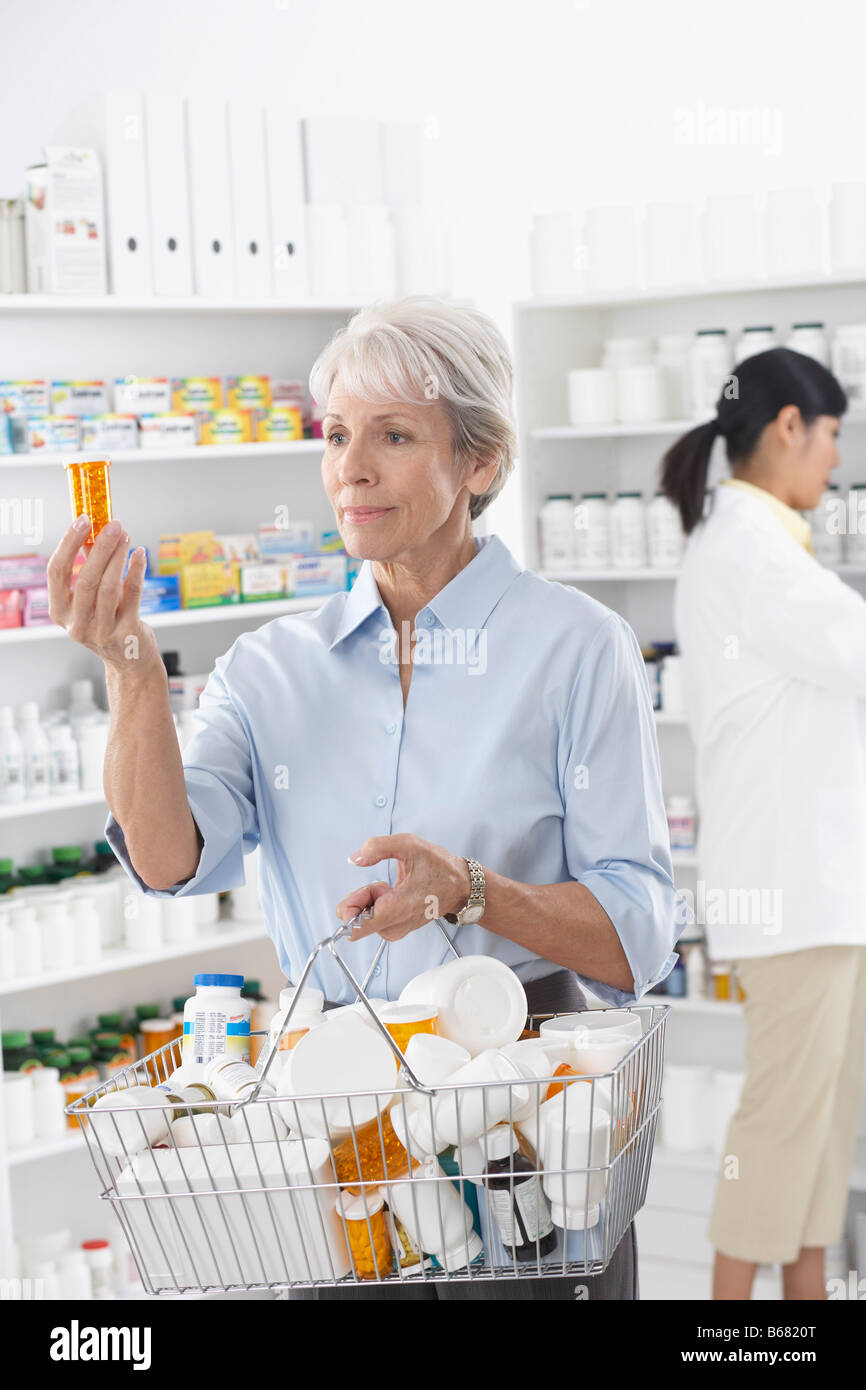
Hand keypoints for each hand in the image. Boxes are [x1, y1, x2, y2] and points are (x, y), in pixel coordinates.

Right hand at [47, 516, 159, 675]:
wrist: (130, 662)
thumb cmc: (108, 623)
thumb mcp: (89, 602)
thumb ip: (88, 569)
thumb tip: (94, 531)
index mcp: (60, 612)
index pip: (56, 572)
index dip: (68, 544)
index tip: (82, 521)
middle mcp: (77, 624)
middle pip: (86, 579)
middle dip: (100, 548)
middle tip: (113, 525)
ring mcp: (102, 631)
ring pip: (109, 587)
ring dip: (118, 557)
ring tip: (126, 536)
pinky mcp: (127, 632)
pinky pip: (132, 595)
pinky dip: (136, 570)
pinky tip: (140, 554)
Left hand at [336, 833, 469, 942]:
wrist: (462, 887)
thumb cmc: (440, 868)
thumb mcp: (409, 844)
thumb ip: (377, 847)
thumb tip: (355, 858)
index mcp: (397, 908)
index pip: (356, 927)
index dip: (350, 907)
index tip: (364, 890)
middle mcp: (395, 925)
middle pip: (356, 920)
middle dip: (362, 898)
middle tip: (384, 884)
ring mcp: (396, 930)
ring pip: (364, 919)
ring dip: (371, 900)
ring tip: (394, 888)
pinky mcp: (398, 930)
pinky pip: (374, 920)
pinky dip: (378, 904)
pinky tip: (395, 894)